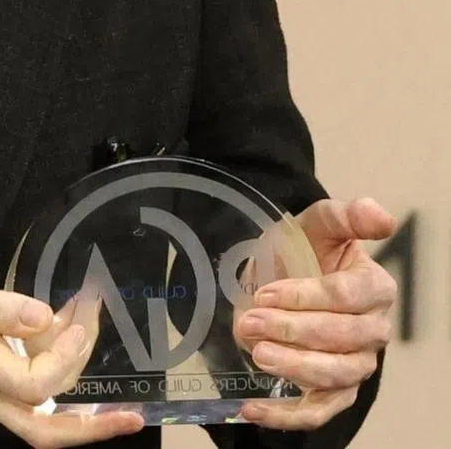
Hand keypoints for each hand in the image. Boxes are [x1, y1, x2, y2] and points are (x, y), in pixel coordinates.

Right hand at [0, 271, 142, 445]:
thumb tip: (44, 316)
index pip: (38, 385)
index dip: (66, 358)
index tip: (79, 319)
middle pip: (44, 429)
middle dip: (91, 428)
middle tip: (131, 414)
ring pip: (36, 415)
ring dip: (74, 394)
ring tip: (92, 341)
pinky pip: (22, 391)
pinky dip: (48, 371)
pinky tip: (56, 337)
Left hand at [233, 197, 396, 430]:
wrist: (284, 274)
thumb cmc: (302, 249)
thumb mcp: (315, 224)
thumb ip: (345, 216)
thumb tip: (381, 215)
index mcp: (374, 287)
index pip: (347, 297)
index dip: (305, 297)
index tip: (265, 293)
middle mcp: (373, 330)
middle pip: (341, 339)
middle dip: (292, 332)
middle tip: (250, 323)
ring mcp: (357, 364)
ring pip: (335, 377)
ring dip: (294, 368)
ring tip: (257, 355)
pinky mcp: (336, 392)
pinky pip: (320, 412)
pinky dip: (287, 417)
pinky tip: (253, 409)